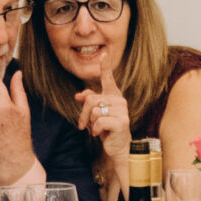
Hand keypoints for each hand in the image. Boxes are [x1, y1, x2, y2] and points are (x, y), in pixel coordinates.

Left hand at [74, 52, 131, 167]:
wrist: (117, 146)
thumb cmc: (105, 128)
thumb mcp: (95, 114)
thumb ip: (88, 101)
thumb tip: (78, 95)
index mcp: (113, 95)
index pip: (108, 78)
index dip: (105, 66)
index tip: (103, 53)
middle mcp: (119, 100)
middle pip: (91, 99)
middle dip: (83, 114)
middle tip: (83, 124)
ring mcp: (122, 110)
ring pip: (94, 111)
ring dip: (90, 123)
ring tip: (96, 129)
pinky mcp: (122, 121)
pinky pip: (99, 121)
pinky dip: (95, 130)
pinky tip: (100, 134)